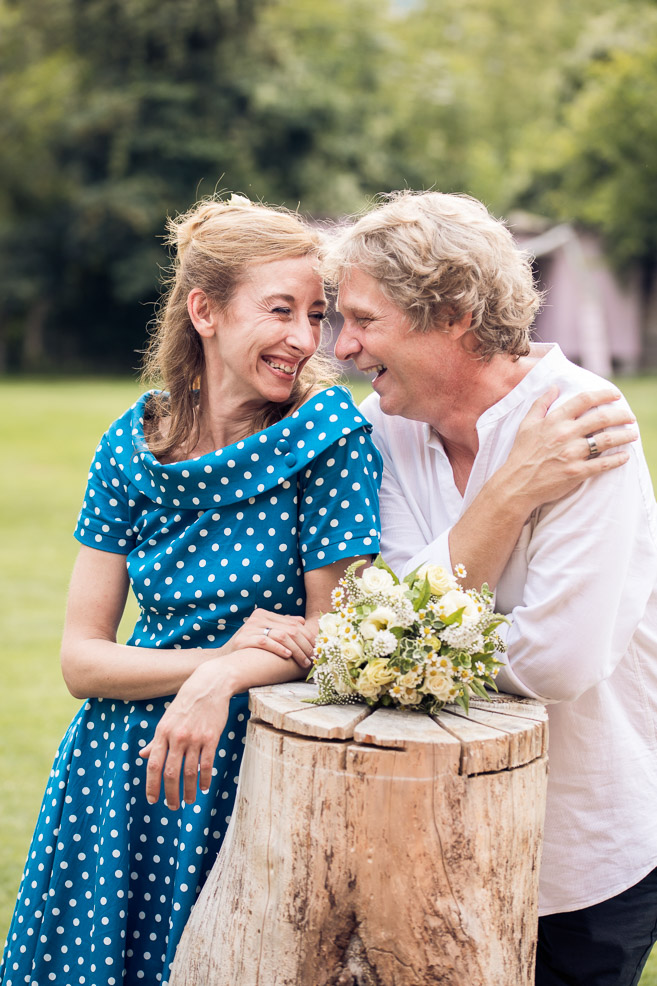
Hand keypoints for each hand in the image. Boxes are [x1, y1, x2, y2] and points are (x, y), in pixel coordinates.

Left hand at [140, 658, 229, 809]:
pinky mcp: (211, 738)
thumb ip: (156, 740)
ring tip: (189, 801)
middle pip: (171, 772)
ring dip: (189, 790)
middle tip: (172, 806)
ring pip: (190, 772)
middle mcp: (177, 737)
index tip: (152, 799)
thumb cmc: (186, 703)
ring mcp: (195, 738)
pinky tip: (204, 787)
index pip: (154, 765)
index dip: (152, 785)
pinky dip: (205, 779)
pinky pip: (207, 764)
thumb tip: (142, 755)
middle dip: (170, 793)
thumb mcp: (166, 719)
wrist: (209, 685)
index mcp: (162, 733)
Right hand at [221, 607, 315, 668]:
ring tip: (304, 661)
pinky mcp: (244, 639)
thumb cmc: (249, 650)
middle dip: (305, 645)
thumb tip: (301, 621)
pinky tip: (288, 656)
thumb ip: (281, 626)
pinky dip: (279, 649)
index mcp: (265, 614)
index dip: (308, 637)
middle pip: (290, 629)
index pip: (294, 623)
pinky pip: (266, 642)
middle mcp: (258, 618)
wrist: (224, 661)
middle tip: (313, 658)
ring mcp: (250, 627)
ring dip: (297, 650)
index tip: (316, 649)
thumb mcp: (265, 634)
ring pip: (282, 635)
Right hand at [501, 386, 637, 510]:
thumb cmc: (521, 453)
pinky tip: (625, 456)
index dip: (604, 394)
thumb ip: (541, 403)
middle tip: (630, 417)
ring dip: (624, 436)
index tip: (616, 395)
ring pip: (607, 440)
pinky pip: (603, 464)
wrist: (516, 484)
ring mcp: (572, 454)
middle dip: (621, 415)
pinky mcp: (576, 472)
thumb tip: (554, 387)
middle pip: (602, 418)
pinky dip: (617, 460)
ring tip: (633, 434)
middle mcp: (565, 434)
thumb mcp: (526, 424)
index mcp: (555, 420)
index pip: (585, 400)